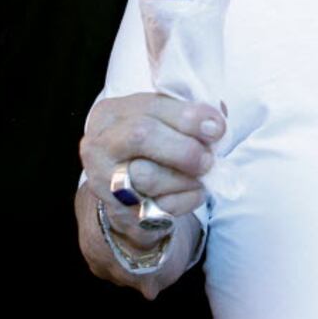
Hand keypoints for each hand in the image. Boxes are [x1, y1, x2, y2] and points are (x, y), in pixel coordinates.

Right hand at [80, 93, 223, 251]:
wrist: (127, 195)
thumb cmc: (151, 148)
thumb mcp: (163, 121)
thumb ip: (187, 115)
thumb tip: (216, 120)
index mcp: (111, 113)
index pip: (151, 106)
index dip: (189, 117)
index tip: (217, 128)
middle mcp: (100, 144)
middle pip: (141, 136)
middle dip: (184, 148)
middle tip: (208, 159)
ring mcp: (103, 180)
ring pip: (147, 177)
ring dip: (186, 178)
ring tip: (201, 177)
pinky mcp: (117, 212)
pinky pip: (157, 207)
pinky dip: (185, 200)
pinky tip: (193, 193)